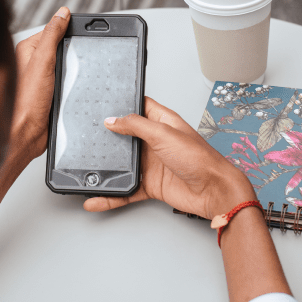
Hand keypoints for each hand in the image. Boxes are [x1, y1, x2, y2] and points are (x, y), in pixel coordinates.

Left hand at [10, 6, 69, 162]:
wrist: (29, 133)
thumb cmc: (28, 102)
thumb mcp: (43, 62)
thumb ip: (52, 35)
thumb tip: (61, 13)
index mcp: (27, 49)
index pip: (53, 30)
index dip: (67, 33)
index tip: (79, 37)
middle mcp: (33, 61)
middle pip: (62, 47)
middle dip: (71, 54)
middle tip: (71, 65)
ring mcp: (42, 76)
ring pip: (67, 64)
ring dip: (73, 70)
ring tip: (68, 80)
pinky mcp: (50, 89)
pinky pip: (68, 79)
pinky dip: (73, 82)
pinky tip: (71, 89)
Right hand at [83, 97, 254, 219]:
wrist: (214, 192)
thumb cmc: (199, 159)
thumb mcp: (163, 133)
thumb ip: (135, 125)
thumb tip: (112, 120)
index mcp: (161, 122)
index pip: (139, 107)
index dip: (123, 104)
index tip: (104, 103)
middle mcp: (155, 141)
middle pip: (126, 136)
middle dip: (109, 137)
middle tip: (87, 134)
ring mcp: (152, 163)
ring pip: (123, 164)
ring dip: (107, 168)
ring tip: (87, 168)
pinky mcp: (150, 184)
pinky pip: (126, 190)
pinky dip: (111, 195)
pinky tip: (97, 198)